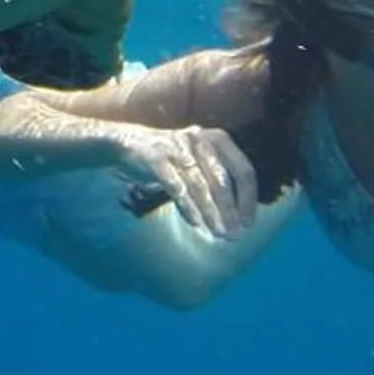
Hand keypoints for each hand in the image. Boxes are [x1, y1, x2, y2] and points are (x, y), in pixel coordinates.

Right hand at [107, 123, 256, 240]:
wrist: (124, 142)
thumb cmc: (170, 157)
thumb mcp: (198, 160)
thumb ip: (217, 178)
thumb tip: (239, 214)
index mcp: (217, 139)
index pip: (242, 170)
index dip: (248, 199)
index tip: (249, 223)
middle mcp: (200, 139)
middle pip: (222, 180)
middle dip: (230, 211)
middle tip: (235, 236)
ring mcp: (177, 147)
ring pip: (200, 186)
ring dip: (211, 213)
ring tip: (218, 234)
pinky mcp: (156, 157)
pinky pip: (176, 187)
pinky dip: (187, 207)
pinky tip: (196, 224)